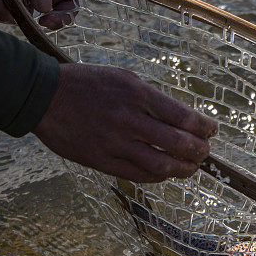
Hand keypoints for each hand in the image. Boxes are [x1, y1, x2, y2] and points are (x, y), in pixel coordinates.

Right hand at [33, 64, 218, 182]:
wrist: (43, 96)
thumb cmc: (87, 84)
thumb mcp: (123, 78)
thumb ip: (152, 99)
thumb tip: (182, 120)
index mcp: (138, 94)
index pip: (185, 117)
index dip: (205, 128)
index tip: (212, 130)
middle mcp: (129, 120)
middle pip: (179, 144)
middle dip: (200, 151)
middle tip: (205, 152)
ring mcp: (115, 143)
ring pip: (163, 166)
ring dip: (184, 169)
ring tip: (191, 167)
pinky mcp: (102, 161)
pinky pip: (139, 175)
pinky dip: (159, 176)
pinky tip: (166, 173)